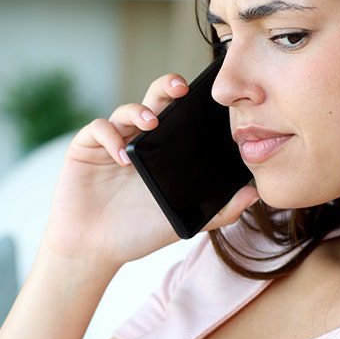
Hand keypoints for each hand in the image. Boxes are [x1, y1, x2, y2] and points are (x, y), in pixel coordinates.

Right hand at [39, 73, 259, 269]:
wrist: (94, 250)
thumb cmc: (137, 234)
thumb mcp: (182, 221)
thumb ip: (219, 211)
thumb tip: (254, 194)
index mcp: (163, 151)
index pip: (180, 116)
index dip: (192, 102)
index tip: (210, 98)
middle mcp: (138, 140)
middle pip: (154, 100)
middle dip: (167, 88)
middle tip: (181, 89)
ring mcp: (111, 142)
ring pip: (126, 110)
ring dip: (140, 111)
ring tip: (152, 123)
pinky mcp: (85, 148)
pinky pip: (98, 129)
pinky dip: (110, 136)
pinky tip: (122, 156)